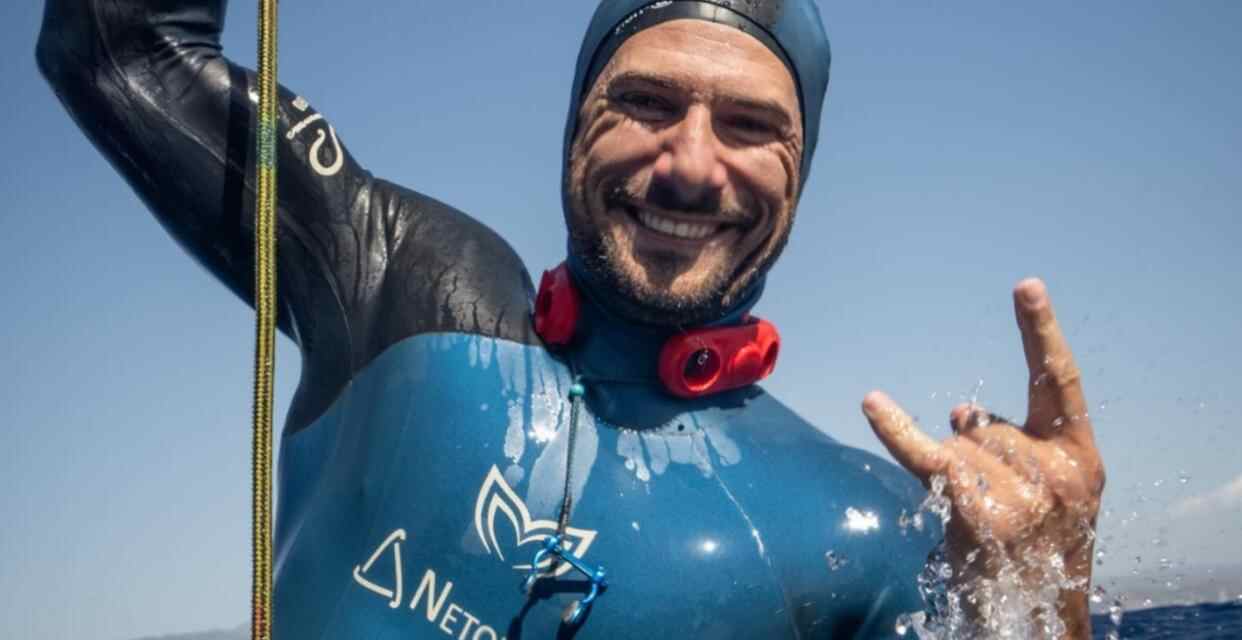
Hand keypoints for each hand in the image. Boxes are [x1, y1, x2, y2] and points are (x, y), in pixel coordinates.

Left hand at [862, 279, 1104, 637]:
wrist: (1037, 612)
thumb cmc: (1037, 548)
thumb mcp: (1041, 490)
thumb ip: (1008, 442)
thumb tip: (961, 408)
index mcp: (1080, 457)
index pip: (1060, 380)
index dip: (1041, 332)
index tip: (1025, 286)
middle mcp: (1058, 474)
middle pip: (984, 426)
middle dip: (973, 454)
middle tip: (994, 506)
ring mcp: (1022, 498)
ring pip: (957, 446)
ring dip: (955, 476)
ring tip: (983, 524)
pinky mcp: (978, 516)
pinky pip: (927, 457)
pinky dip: (896, 429)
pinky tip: (872, 402)